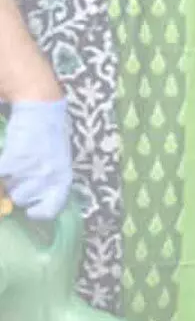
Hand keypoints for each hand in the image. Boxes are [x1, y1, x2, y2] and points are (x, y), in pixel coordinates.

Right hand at [0, 99, 73, 219]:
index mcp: (63, 180)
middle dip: (15, 190)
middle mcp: (50, 178)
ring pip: (8, 188)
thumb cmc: (49, 136)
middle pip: (21, 199)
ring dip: (6, 180)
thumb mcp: (57, 163)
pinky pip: (0, 174)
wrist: (41, 108)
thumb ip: (49, 182)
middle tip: (15, 177)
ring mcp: (33, 168)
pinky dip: (0, 171)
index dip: (36, 212)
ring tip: (12, 166)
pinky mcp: (16, 159)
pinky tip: (5, 163)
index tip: (29, 210)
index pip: (50, 209)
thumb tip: (31, 203)